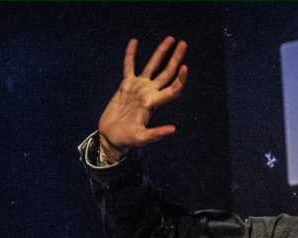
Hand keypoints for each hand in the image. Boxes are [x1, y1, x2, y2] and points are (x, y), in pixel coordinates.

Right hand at [97, 36, 188, 160]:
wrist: (112, 136)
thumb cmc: (127, 139)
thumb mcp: (141, 138)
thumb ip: (156, 134)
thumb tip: (173, 130)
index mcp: (154, 103)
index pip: (172, 89)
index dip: (180, 79)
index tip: (185, 67)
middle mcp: (149, 93)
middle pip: (166, 72)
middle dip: (176, 58)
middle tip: (184, 44)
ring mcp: (138, 87)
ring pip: (152, 66)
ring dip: (160, 52)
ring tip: (170, 38)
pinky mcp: (125, 86)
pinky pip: (129, 66)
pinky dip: (131, 54)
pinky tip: (134, 41)